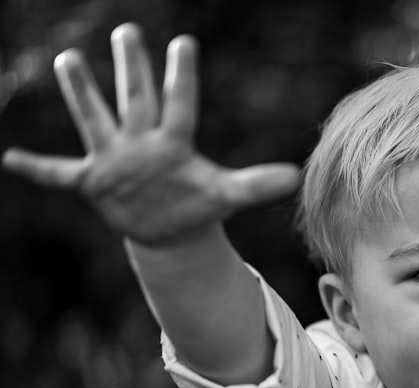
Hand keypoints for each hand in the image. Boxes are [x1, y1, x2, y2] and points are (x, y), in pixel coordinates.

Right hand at [1, 23, 299, 246]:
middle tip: (128, 31)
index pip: (180, 104)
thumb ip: (255, 185)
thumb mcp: (226, 196)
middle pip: (136, 99)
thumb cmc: (197, 205)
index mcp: (174, 143)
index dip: (182, 77)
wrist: (169, 230)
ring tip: (66, 59)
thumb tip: (295, 177)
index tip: (184, 43)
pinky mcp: (94, 182)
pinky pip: (60, 173)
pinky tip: (9, 158)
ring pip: (96, 120)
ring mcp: (115, 159)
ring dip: (81, 93)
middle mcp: (141, 143)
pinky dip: (37, 168)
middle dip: (132, 67)